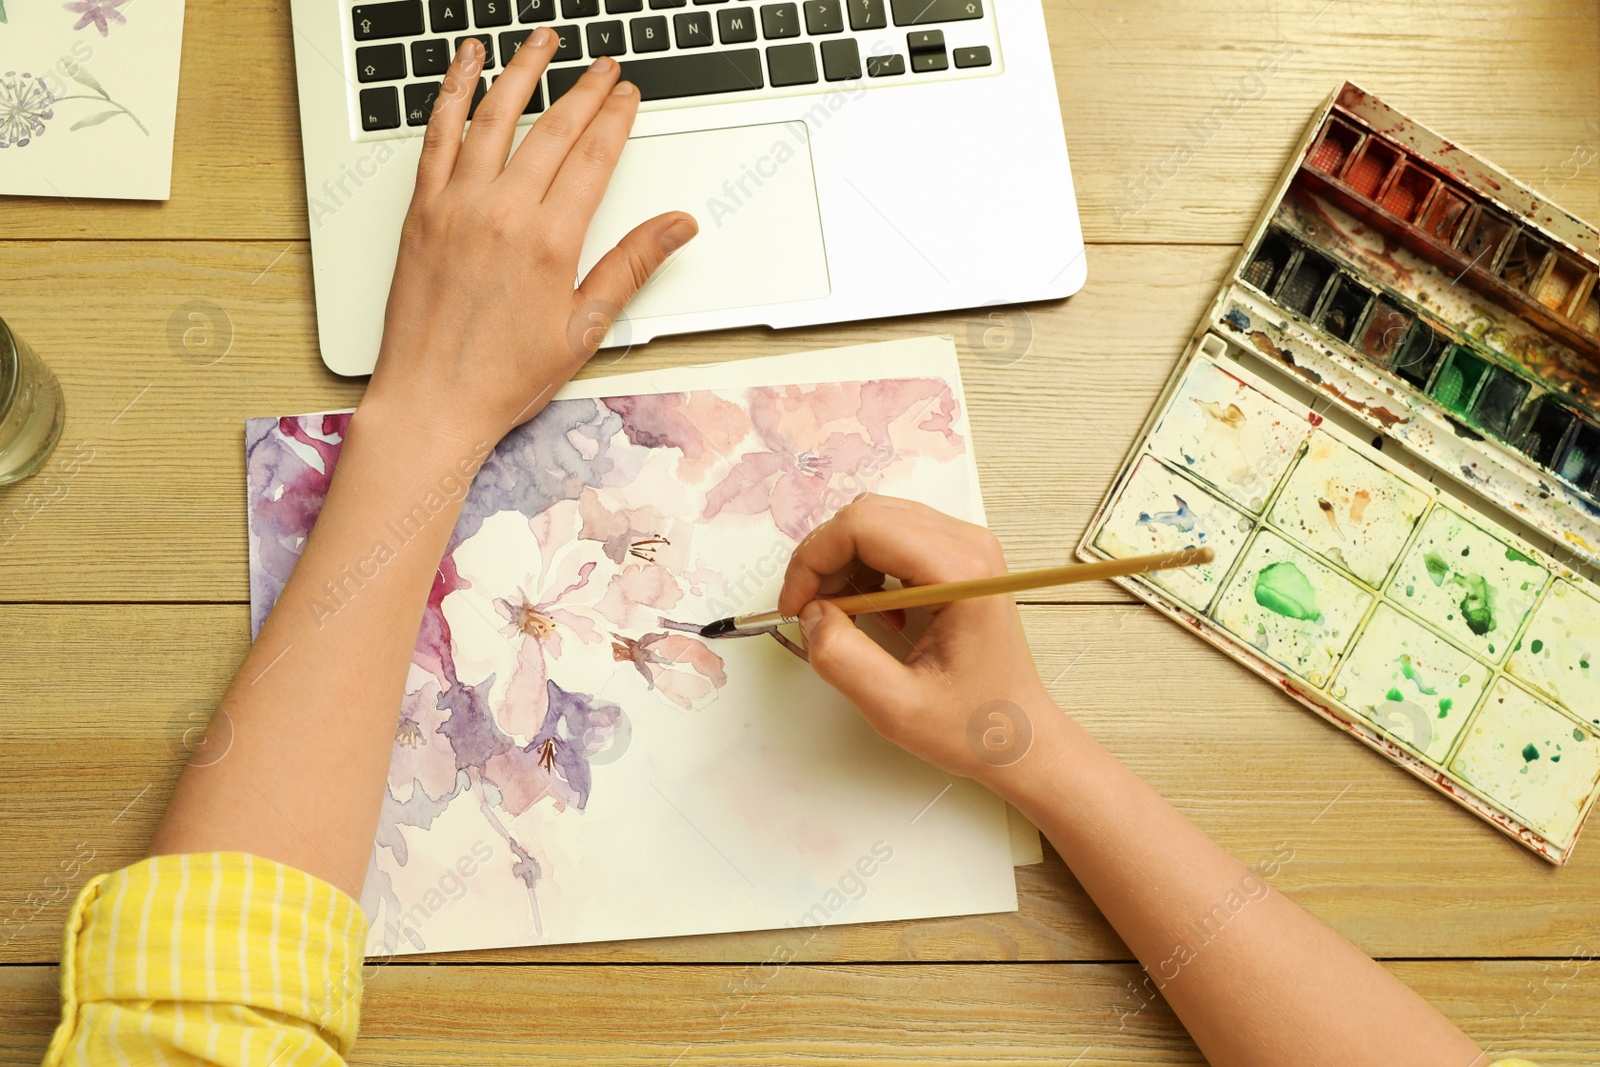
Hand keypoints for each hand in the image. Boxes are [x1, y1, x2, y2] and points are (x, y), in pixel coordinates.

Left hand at [363, 35, 697, 446]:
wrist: (431, 403)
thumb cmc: (503, 378)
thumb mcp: (585, 327)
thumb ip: (632, 266)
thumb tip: (678, 225)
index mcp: (549, 242)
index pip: (593, 157)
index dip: (615, 119)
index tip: (628, 95)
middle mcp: (501, 213)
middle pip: (552, 130)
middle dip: (583, 90)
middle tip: (602, 66)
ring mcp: (455, 206)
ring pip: (493, 117)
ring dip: (520, 70)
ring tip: (541, 40)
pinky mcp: (421, 211)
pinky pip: (437, 136)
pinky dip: (452, 94)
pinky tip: (464, 65)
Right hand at [778, 495, 1055, 780]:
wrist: (1019, 734)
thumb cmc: (972, 725)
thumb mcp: (896, 708)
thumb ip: (842, 659)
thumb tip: (810, 614)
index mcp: (960, 572)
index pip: (863, 525)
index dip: (814, 559)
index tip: (795, 607)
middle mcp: (969, 544)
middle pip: (866, 516)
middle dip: (823, 560)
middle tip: (810, 613)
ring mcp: (967, 547)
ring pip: (876, 522)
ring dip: (843, 564)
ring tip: (845, 618)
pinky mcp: (959, 558)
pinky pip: (893, 538)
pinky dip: (866, 569)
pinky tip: (877, 614)